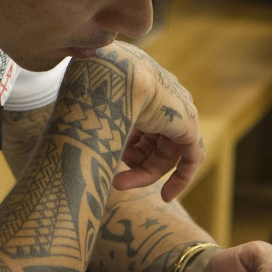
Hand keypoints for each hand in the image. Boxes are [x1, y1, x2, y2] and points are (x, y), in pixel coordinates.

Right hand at [99, 43, 203, 200]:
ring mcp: (178, 113)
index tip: (116, 169)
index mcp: (145, 93)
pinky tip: (165, 196)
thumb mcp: (96, 112)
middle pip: (153, 145)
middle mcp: (164, 103)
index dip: (130, 151)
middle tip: (114, 183)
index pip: (142, 130)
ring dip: (144, 174)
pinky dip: (181, 178)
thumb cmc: (96, 88)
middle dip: (134, 166)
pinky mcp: (188, 125)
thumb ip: (97, 127)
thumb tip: (79, 147)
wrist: (113, 75)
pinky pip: (192, 158)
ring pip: (166, 155)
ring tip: (118, 184)